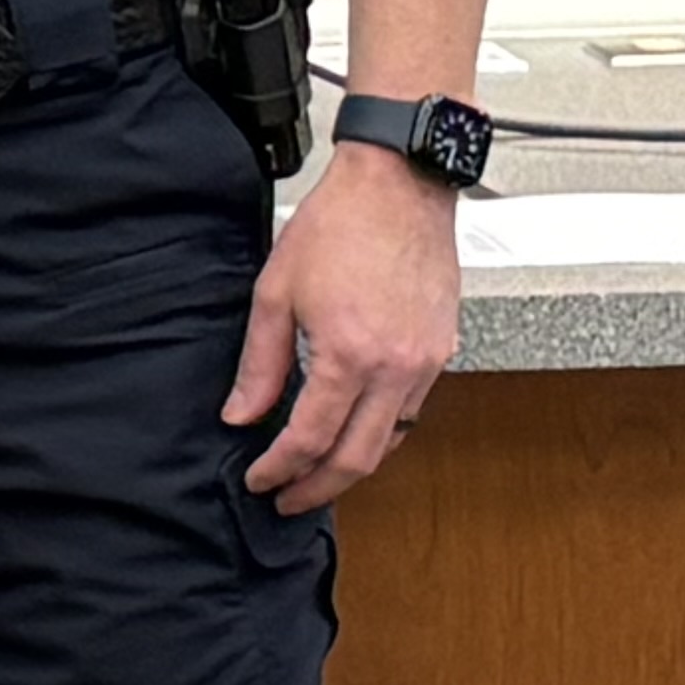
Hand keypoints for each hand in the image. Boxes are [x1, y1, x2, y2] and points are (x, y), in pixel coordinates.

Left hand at [226, 145, 460, 513]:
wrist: (399, 186)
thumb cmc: (340, 225)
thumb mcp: (276, 292)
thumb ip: (258, 362)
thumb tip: (241, 413)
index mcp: (349, 354)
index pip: (311, 439)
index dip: (280, 468)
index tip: (260, 479)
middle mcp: (396, 367)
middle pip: (358, 458)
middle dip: (318, 488)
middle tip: (287, 499)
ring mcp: (426, 362)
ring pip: (390, 441)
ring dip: (353, 466)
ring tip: (317, 475)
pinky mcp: (443, 350)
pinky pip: (411, 411)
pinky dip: (381, 433)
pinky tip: (355, 432)